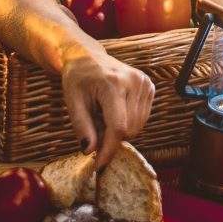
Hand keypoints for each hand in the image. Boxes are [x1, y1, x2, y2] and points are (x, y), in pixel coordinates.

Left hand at [61, 49, 155, 167]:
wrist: (87, 56)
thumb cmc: (77, 79)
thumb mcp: (72, 101)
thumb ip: (82, 126)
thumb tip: (90, 151)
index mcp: (113, 84)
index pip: (118, 127)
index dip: (109, 149)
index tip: (98, 165)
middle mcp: (134, 82)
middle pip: (129, 129)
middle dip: (111, 138)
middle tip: (94, 128)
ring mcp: (145, 83)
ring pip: (138, 127)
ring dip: (120, 130)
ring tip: (103, 114)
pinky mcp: (149, 86)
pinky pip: (142, 118)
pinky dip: (128, 121)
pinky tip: (116, 109)